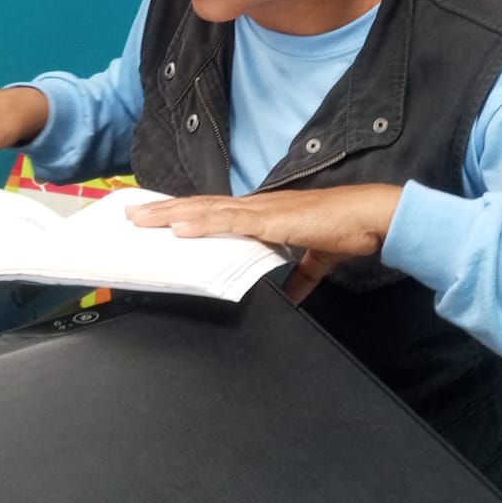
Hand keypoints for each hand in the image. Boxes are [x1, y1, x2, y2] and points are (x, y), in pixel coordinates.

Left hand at [125, 184, 403, 303]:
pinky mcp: (272, 219)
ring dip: (172, 214)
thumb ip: (300, 276)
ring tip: (142, 219)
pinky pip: (230, 220)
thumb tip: (293, 296)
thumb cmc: (345, 229)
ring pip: (207, 210)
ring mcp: (262, 210)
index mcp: (264, 214)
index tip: (159, 217)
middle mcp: (258, 207)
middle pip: (201, 206)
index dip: (187, 212)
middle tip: (132, 215)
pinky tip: (180, 227)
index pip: (216, 211)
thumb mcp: (315, 260)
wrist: (370, 217)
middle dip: (165, 211)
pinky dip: (203, 222)